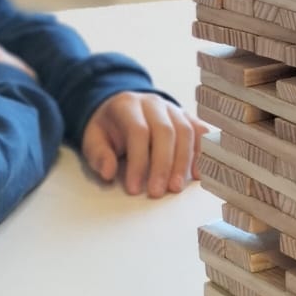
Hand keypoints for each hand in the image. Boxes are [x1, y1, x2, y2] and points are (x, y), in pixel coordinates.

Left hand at [81, 90, 206, 198]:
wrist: (121, 107)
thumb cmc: (108, 128)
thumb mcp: (93, 139)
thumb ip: (98, 155)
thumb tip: (108, 173)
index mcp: (128, 105)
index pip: (138, 131)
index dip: (138, 161)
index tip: (133, 188)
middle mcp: (153, 103)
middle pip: (165, 131)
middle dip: (163, 165)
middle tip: (157, 192)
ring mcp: (172, 108)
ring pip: (186, 131)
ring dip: (183, 162)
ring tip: (175, 188)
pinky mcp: (186, 117)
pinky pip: (200, 131)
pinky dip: (202, 152)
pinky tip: (197, 174)